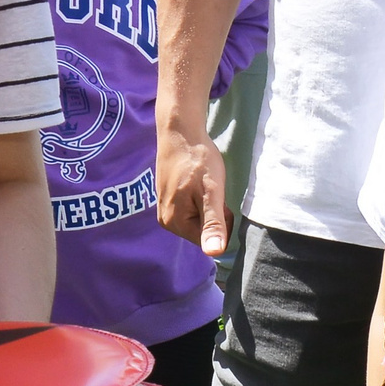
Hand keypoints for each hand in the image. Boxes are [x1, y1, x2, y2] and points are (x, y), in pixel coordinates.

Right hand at [155, 120, 230, 255]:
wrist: (180, 132)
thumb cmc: (197, 160)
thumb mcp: (211, 192)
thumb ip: (213, 223)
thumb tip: (214, 253)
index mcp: (175, 223)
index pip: (209, 240)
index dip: (220, 220)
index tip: (216, 197)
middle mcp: (166, 221)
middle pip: (202, 231)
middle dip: (212, 212)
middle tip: (209, 187)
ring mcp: (164, 209)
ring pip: (197, 219)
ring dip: (205, 204)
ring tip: (202, 182)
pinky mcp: (166, 198)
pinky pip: (189, 208)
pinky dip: (197, 197)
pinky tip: (195, 181)